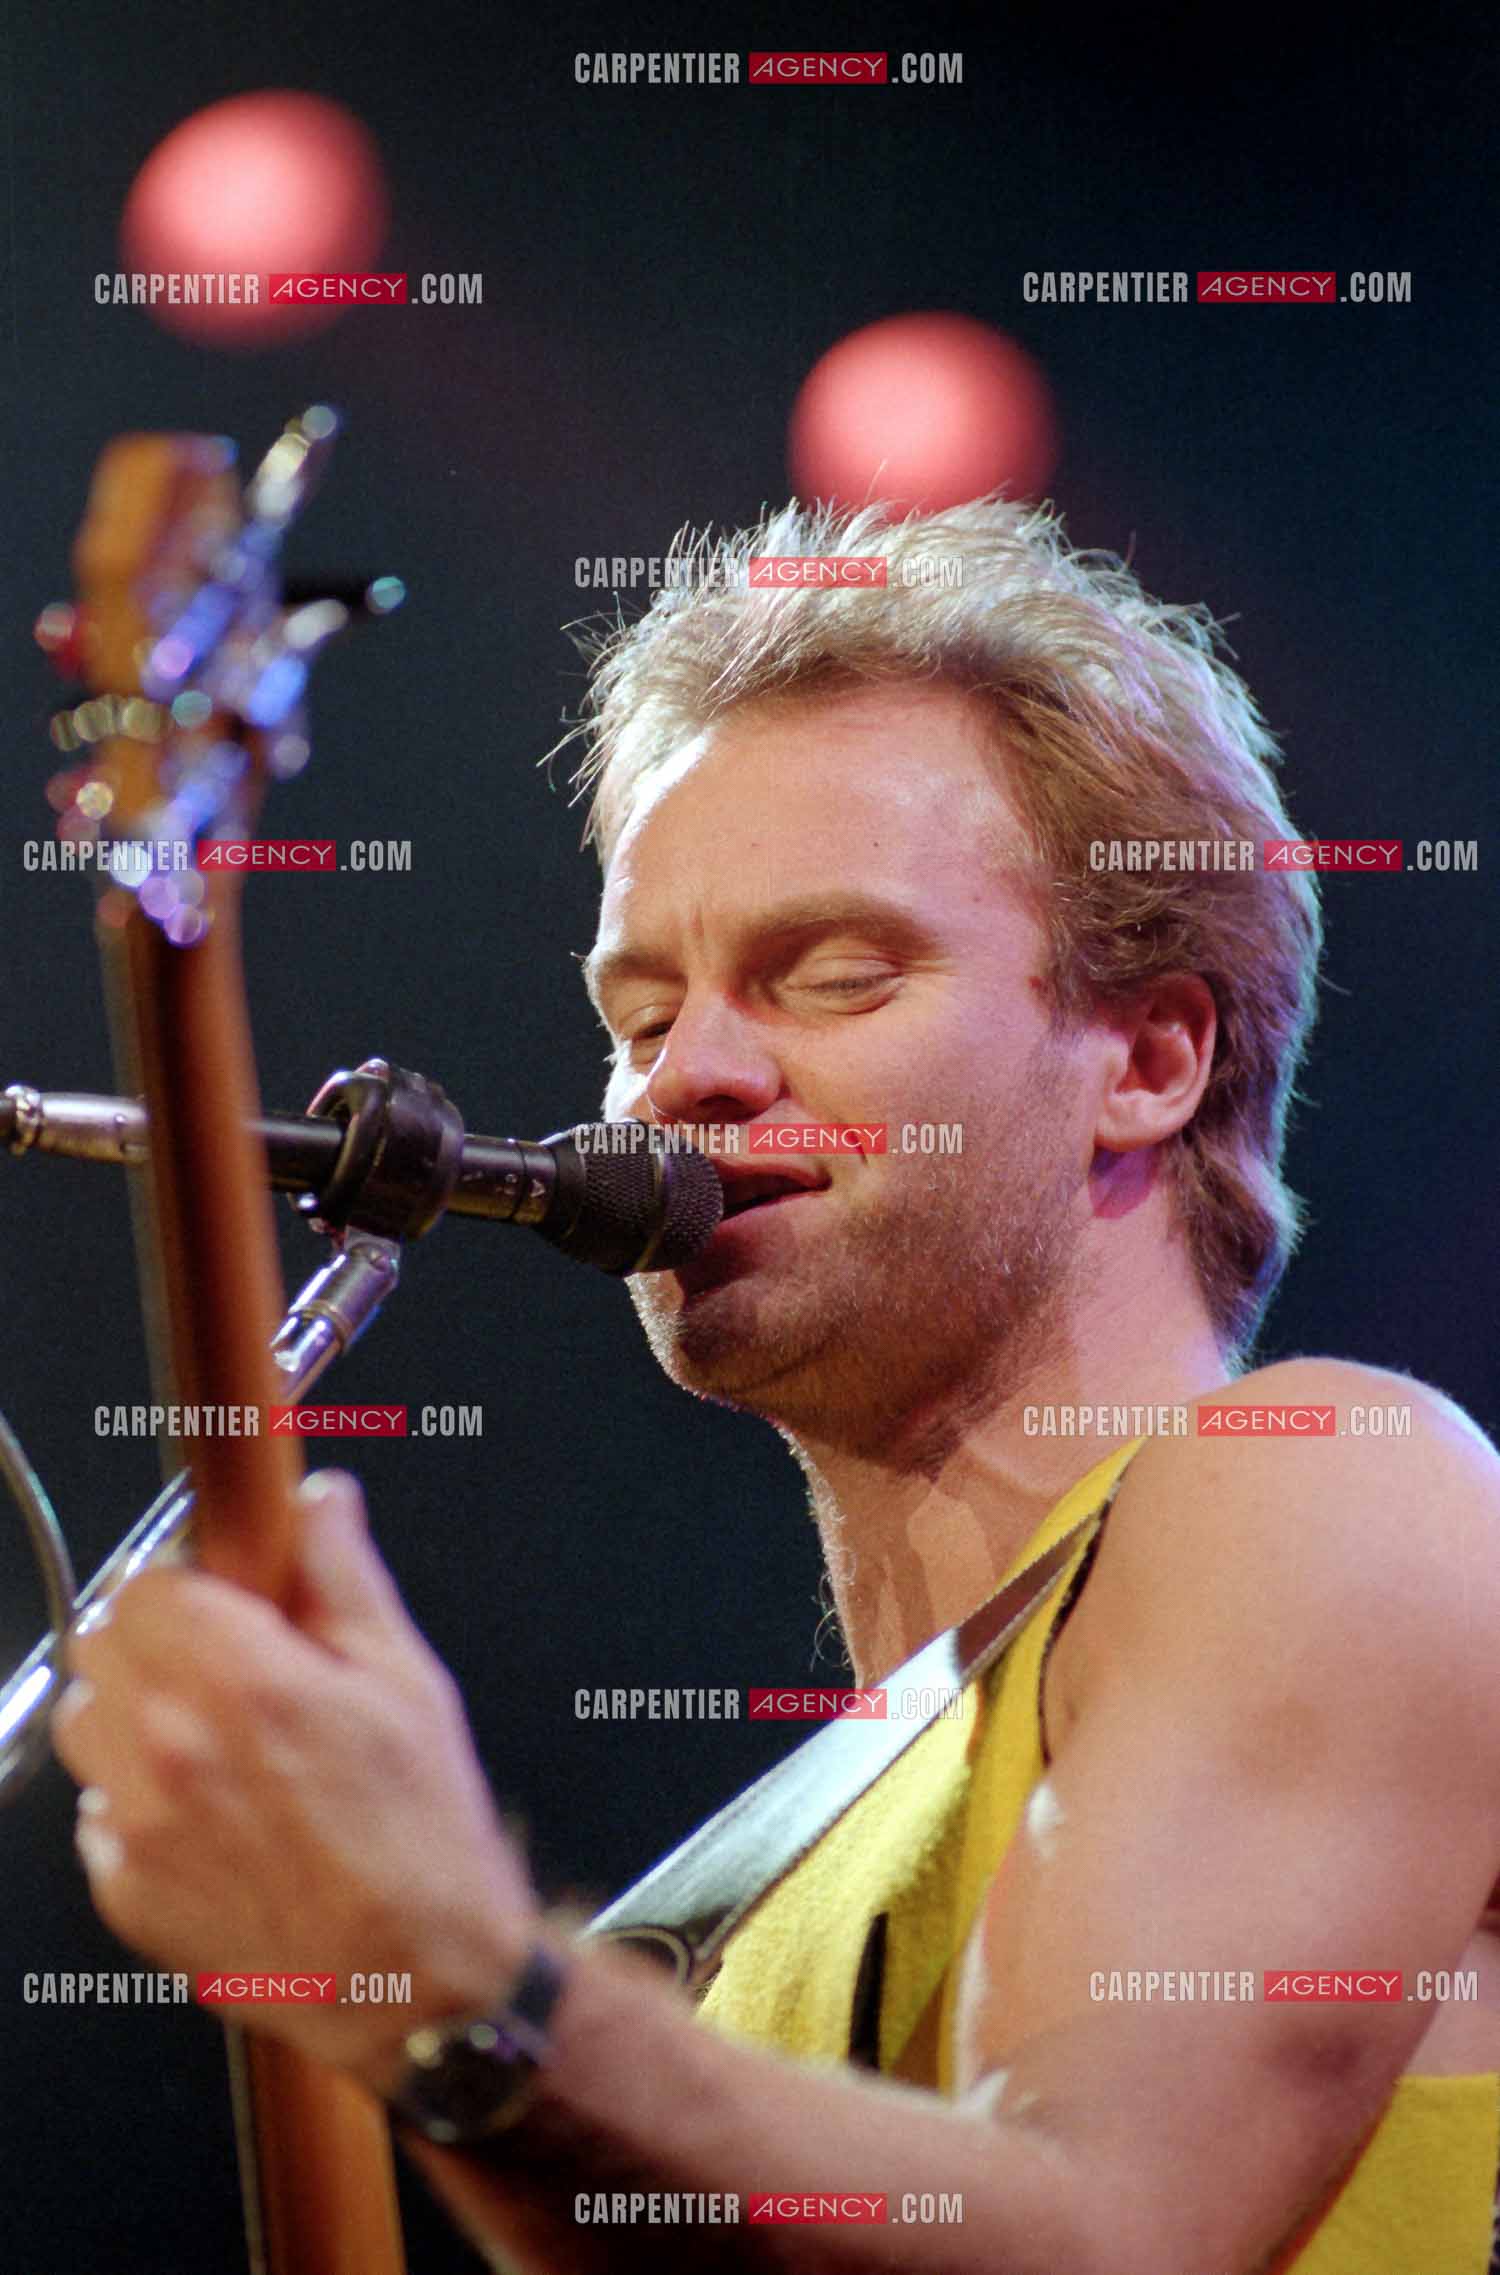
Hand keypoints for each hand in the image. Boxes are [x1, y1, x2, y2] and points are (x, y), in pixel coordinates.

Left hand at [52, 1470, 537, 2091]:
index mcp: (244, 1679)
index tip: (218, 1598)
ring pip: (83, 1724)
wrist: (417, 1983)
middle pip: (101, 1645)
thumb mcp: (408, 1680)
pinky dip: (134, 1802)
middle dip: (154, 1639)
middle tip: (217, 1664)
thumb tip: (322, 1502)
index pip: (145, 1583)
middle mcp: (173, 1747)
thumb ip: (345, 1576)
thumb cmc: (423, 1838)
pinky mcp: (125, 1891)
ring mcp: (139, 1825)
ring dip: (130, 1715)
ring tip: (208, 1739)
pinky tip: (208, 1814)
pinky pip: (97, 1814)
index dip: (183, 1582)